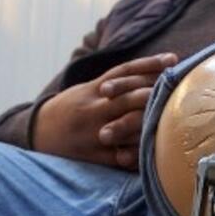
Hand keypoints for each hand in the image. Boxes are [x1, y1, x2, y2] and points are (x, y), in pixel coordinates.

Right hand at [32, 53, 177, 169]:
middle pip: (128, 97)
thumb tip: (150, 74)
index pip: (124, 72)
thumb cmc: (70, 109)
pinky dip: (134, 154)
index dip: (149, 65)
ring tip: (171, 121)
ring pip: (125, 126)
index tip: (173, 59)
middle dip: (153, 94)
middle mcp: (93, 108)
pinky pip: (116, 156)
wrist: (36, 132)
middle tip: (179, 90)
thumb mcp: (87, 90)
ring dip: (147, 124)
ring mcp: (92, 132)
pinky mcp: (91, 154)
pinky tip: (153, 153)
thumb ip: (115, 84)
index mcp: (93, 89)